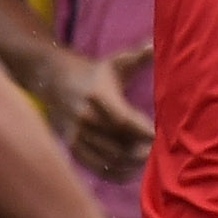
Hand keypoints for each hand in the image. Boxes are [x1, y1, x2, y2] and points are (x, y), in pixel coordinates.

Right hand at [43, 48, 152, 181]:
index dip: (144, 132)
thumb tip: (154, 43)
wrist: (53, 80)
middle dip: (144, 152)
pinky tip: (133, 170)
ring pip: (110, 159)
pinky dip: (117, 173)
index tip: (162, 136)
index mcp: (98, 96)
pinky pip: (97, 167)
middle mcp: (85, 118)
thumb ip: (138, 56)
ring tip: (152, 162)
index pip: (124, 120)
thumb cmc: (95, 72)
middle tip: (164, 154)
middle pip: (119, 144)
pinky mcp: (73, 146)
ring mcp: (77, 134)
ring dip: (134, 165)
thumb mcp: (116, 62)